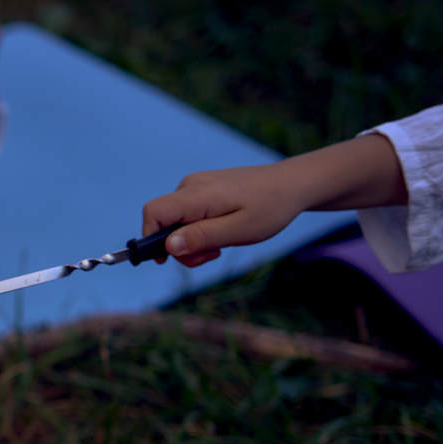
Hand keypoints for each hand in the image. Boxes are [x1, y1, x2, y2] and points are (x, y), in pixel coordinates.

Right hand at [142, 136, 408, 267]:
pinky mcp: (204, 189)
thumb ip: (201, 237)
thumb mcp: (238, 230)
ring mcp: (197, 186)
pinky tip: (223, 232)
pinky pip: (188, 214)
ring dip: (192, 240)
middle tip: (211, 256)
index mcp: (196, 195)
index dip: (150, 238)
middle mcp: (190, 186)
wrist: (292, 184)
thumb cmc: (270, 208)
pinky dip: (199, 229)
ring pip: (176, 220)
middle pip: (163, 221)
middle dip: (180, 246)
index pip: (153, 213)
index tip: (165, 260)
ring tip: (221, 245)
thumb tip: (168, 247)